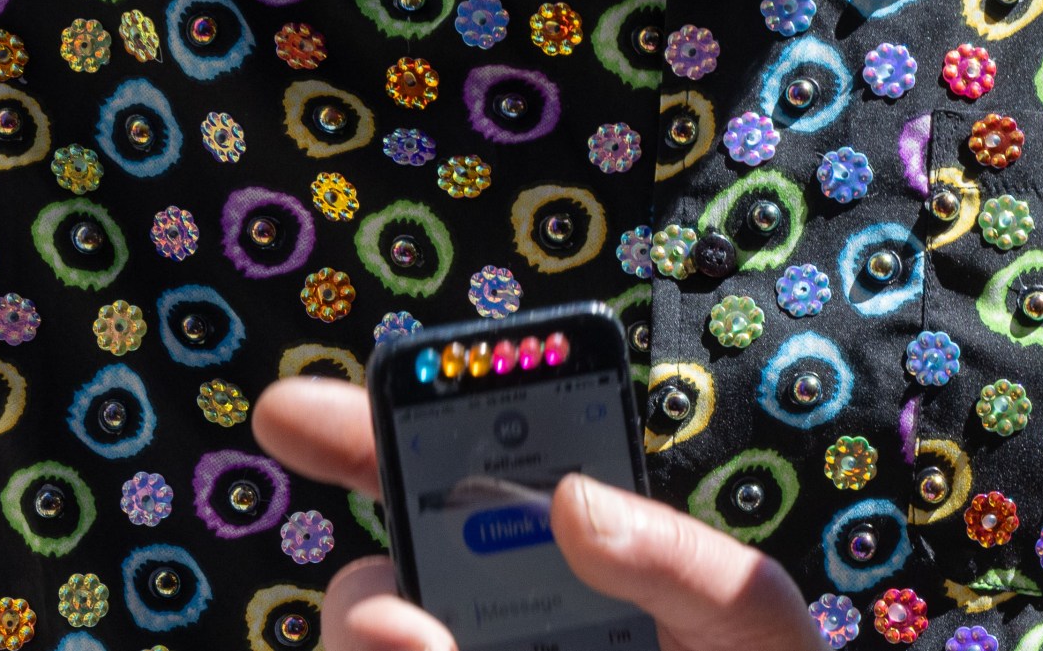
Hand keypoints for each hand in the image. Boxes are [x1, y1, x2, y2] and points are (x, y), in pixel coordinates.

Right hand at [251, 376, 820, 650]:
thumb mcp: (753, 623)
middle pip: (375, 599)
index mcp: (558, 568)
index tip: (289, 414)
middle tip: (398, 618)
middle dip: (362, 600)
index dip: (365, 433)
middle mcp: (490, 636)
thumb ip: (684, 562)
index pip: (446, 485)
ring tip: (432, 648)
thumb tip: (568, 502)